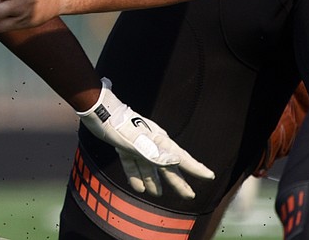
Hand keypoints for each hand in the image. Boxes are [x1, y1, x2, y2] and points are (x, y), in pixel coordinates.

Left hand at [78, 78, 214, 198]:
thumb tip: (177, 161)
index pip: (182, 158)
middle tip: (189, 196)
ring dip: (153, 182)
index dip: (195, 168)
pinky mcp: (124, 146)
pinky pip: (132, 165)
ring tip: (157, 195)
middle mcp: (151, 144)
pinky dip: (135, 176)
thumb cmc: (120, 125)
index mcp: (159, 142)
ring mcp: (138, 145)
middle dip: (178, 182)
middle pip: (167, 167)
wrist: (98, 113)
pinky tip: (137, 187)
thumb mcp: (138, 142)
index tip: (209, 176)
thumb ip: (156, 153)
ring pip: (149, 168)